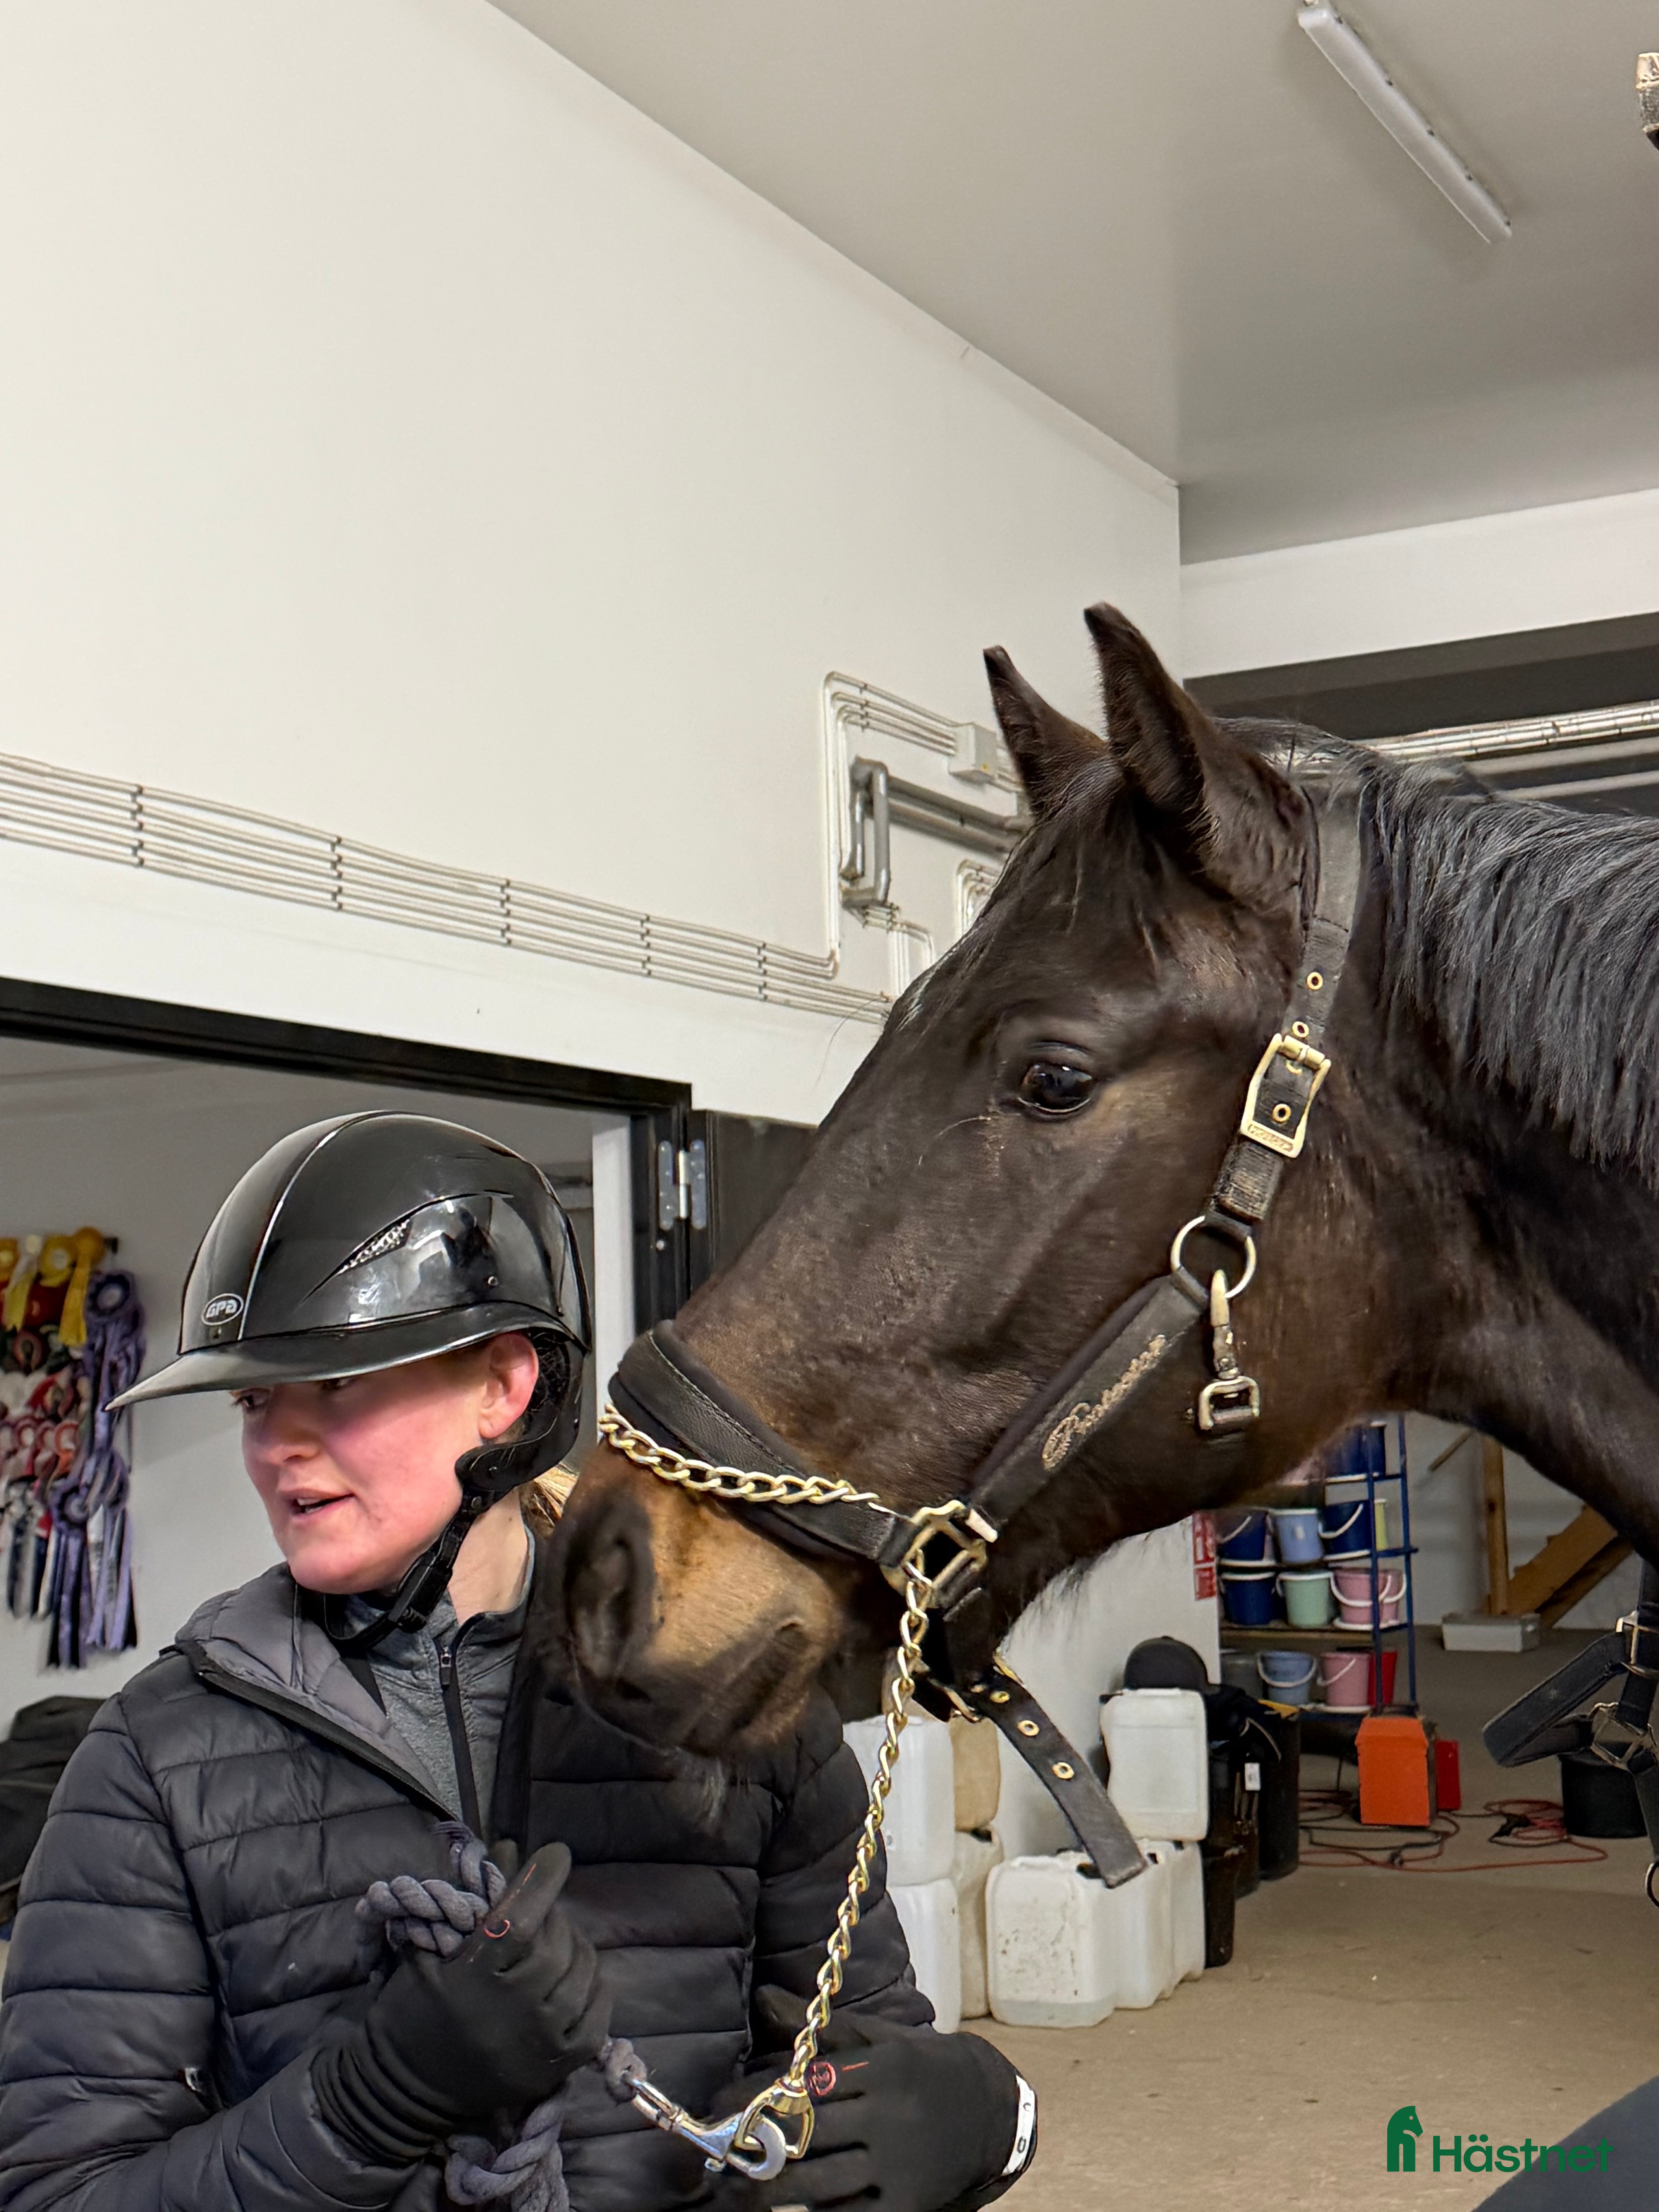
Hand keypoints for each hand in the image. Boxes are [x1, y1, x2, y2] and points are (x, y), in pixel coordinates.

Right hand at [314, 1844, 610, 2164]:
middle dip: (555, 1916)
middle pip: (556, 1945)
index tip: (557, 1853)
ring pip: (581, 1975)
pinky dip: (597, 1988)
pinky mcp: (555, 2069)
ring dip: (576, 1947)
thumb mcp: (427, 1955)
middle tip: (544, 1910)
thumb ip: (466, 1904)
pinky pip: (597, 2017)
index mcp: (472, 1981)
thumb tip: (506, 1847)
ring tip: (559, 1940)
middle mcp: (512, 2012)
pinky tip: (581, 1976)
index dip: (541, 1880)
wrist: (405, 2092)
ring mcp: (539, 2043)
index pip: (519, 1919)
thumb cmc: (410, 2016)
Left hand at [729, 1991, 1022, 2211]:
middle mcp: (890, 2116)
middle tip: (717, 2156)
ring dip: (772, 2193)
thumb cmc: (917, 2069)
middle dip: (756, 2148)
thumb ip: (819, 2028)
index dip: (755, 2099)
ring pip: (821, 2182)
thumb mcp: (877, 2039)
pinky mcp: (905, 2206)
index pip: (803, 2084)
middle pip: (807, 2135)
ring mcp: (899, 2165)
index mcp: (880, 2069)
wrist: (990, 2110)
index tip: (718, 2109)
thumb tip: (761, 1997)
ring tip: (736, 2195)